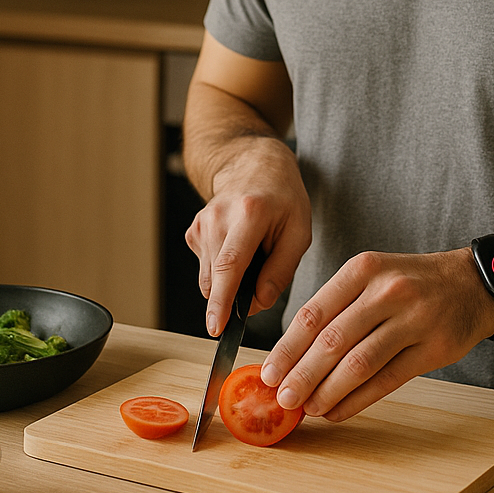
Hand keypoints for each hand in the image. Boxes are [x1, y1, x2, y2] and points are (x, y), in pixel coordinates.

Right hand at [185, 136, 311, 335]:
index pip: (230, 265)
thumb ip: (281, 270)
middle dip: (235, 298)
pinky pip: (206, 268)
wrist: (253, 164)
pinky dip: (223, 270)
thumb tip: (259, 302)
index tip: (216, 328)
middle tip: (261, 281)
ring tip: (253, 255)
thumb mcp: (300, 231)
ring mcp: (201, 223)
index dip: (221, 301)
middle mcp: (218, 217)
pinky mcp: (193, 231)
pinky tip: (238, 248)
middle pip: (216, 278)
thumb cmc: (282, 197)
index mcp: (249, 214)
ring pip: (209, 278)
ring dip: (231, 282)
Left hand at [259, 248, 493, 421]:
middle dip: (302, 374)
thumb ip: (336, 308)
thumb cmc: (411, 283)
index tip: (269, 372)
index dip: (288, 348)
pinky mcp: (433, 348)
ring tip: (308, 408)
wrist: (472, 283)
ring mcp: (414, 319)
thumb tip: (293, 354)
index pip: (314, 312)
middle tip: (283, 398)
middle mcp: (387, 291)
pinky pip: (387, 380)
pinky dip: (358, 400)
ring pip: (359, 363)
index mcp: (363, 270)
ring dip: (328, 391)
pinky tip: (338, 411)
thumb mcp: (372, 276)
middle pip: (333, 340)